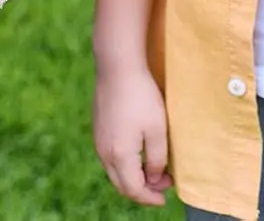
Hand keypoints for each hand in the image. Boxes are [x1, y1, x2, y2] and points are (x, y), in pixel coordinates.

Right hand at [93, 62, 172, 206]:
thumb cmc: (141, 96)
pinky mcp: (98, 128)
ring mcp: (98, 140)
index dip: (150, 198)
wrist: (117, 66)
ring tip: (154, 170)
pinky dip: (125, 164)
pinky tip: (139, 153)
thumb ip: (157, 159)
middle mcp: (104, 153)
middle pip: (122, 185)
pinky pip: (110, 157)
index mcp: (119, 156)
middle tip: (163, 185)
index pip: (134, 189)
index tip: (165, 197)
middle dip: (143, 190)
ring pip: (115, 171)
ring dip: (134, 176)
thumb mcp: (157, 129)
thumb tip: (153, 178)